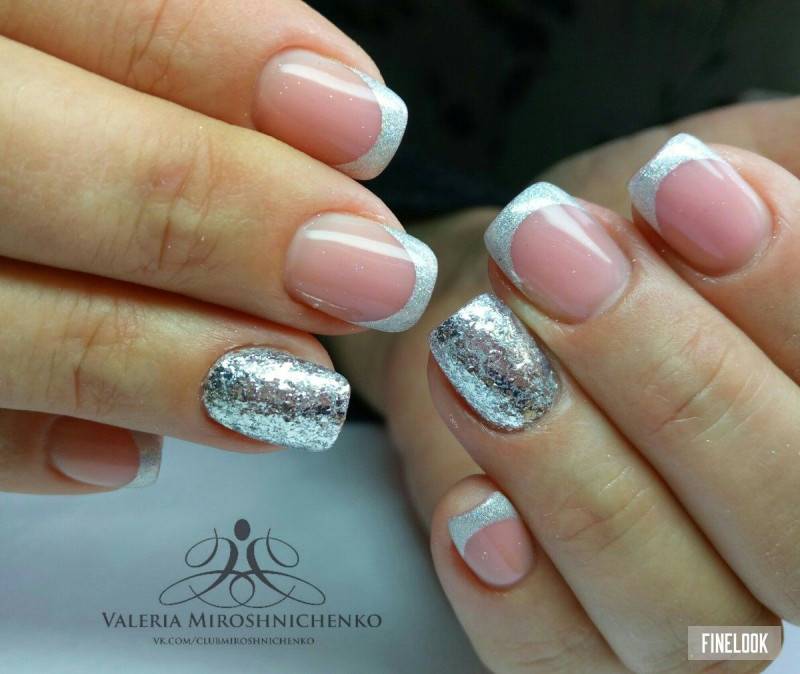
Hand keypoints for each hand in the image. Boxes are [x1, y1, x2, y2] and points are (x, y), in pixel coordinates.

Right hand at [0, 1, 437, 492]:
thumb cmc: (17, 94)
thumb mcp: (43, 38)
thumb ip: (162, 56)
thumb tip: (326, 115)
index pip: (89, 5)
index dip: (227, 61)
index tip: (368, 123)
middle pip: (24, 160)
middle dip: (216, 220)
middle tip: (372, 278)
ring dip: (146, 361)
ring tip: (294, 392)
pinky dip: (15, 448)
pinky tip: (117, 458)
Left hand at [333, 97, 799, 671]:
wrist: (518, 285)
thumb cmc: (634, 235)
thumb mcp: (748, 160)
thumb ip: (796, 165)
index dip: (789, 285)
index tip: (682, 190)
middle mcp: (798, 551)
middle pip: (788, 512)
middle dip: (663, 371)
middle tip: (549, 251)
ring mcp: (704, 627)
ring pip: (667, 600)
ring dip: (564, 464)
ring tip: (478, 344)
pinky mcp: (591, 657)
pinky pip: (561, 667)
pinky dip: (516, 604)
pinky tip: (472, 510)